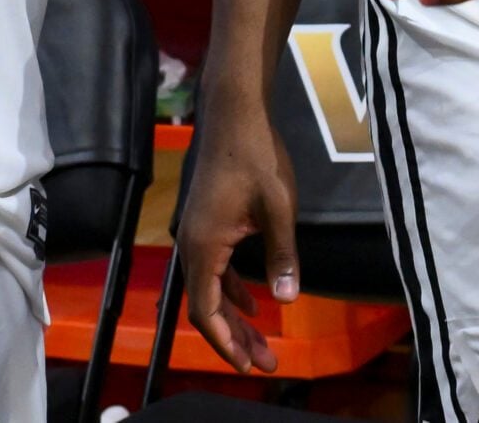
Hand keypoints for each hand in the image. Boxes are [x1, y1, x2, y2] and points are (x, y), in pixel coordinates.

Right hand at [178, 101, 299, 373]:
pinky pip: (214, 269)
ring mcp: (197, 232)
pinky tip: (255, 301)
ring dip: (234, 317)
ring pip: (210, 288)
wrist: (234, 113)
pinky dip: (231, 290)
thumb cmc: (256, 156)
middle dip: (234, 338)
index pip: (206, 311)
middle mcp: (191, 243)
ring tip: (262, 343)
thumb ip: (282, 255)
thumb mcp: (278, 207)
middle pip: (206, 306)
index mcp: (204, 245)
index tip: (250, 365)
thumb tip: (286, 300)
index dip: (226, 342)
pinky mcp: (206, 222)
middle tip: (265, 364)